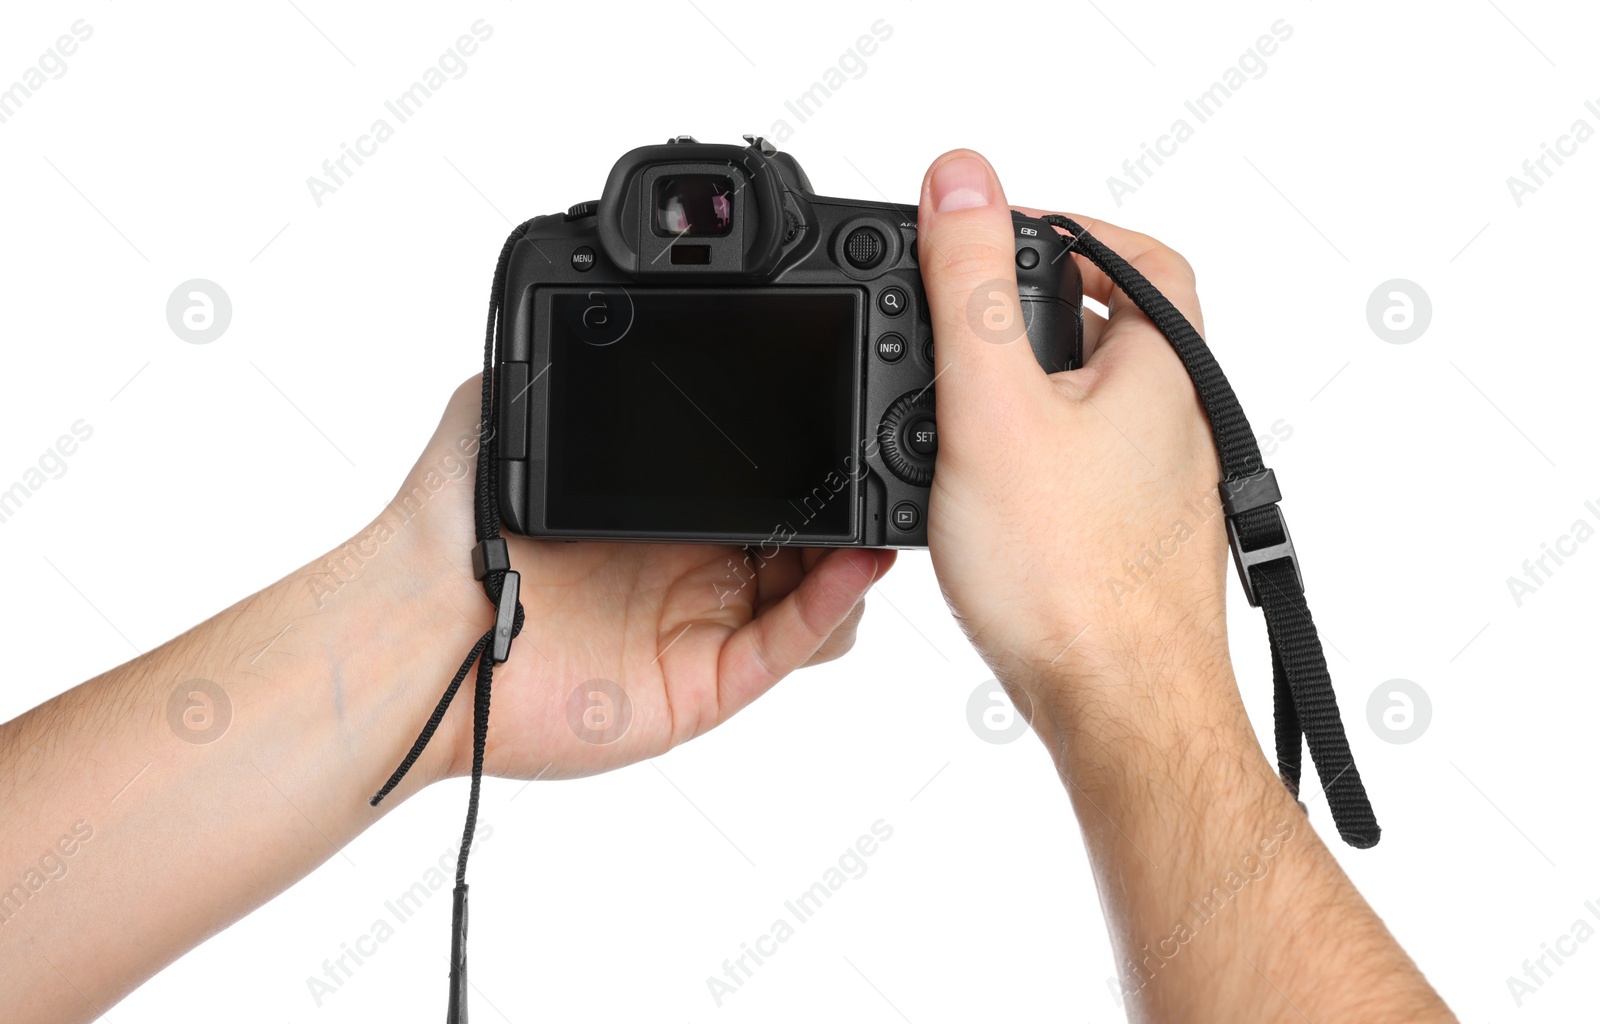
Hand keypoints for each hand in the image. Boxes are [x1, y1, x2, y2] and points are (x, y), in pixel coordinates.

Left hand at [388, 378, 896, 782]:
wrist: (416, 623)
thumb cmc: (448, 529)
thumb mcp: (504, 412)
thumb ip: (562, 362)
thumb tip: (589, 292)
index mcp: (663, 506)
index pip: (761, 478)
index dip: (805, 453)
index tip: (838, 407)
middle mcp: (693, 567)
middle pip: (803, 534)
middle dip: (842, 498)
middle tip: (868, 457)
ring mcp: (703, 625)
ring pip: (813, 593)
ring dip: (851, 555)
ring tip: (870, 509)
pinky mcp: (705, 681)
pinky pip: (788, 645)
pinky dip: (833, 603)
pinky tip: (856, 559)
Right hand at [915, 150, 1231, 728]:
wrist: (1121, 715)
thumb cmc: (1073, 580)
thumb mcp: (995, 408)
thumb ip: (970, 289)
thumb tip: (961, 176)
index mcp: (1165, 367)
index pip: (1138, 254)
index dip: (1068, 230)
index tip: (997, 235)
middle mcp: (1181, 421)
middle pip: (1110, 326)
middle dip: (1029, 313)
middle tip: (955, 321)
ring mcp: (1164, 486)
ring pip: (1090, 404)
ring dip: (1025, 391)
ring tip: (952, 410)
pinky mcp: (1136, 540)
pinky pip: (1082, 467)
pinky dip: (1032, 456)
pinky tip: (981, 494)